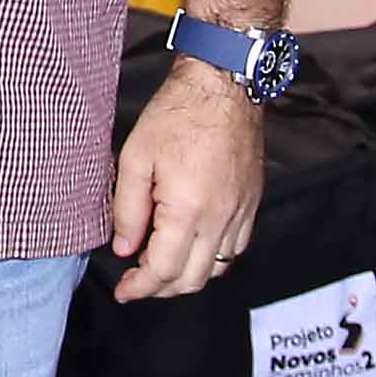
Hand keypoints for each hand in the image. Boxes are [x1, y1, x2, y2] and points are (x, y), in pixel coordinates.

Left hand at [111, 69, 260, 299]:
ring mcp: (241, 212)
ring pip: (217, 269)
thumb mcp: (135, 157)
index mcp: (188, 210)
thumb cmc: (178, 114)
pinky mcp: (252, 203)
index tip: (123, 291)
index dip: (139, 288)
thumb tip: (124, 249)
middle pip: (192, 280)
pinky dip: (212, 259)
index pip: (163, 271)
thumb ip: (128, 209)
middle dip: (161, 289)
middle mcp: (220, 218)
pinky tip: (192, 247)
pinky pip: (236, 248)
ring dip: (187, 277)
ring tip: (161, 266)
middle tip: (137, 282)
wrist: (223, 85)